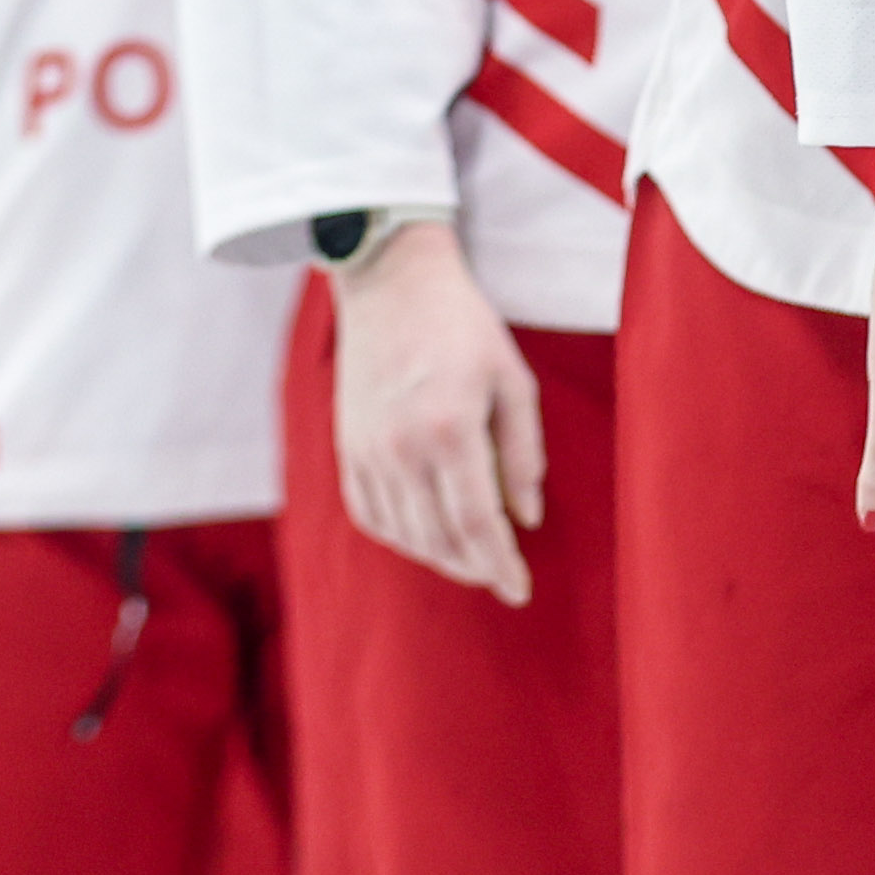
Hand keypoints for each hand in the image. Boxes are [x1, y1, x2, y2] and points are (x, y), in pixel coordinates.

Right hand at [331, 221, 541, 605]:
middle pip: (439, 538)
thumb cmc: (462, 325)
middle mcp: (402, 446)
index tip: (520, 591)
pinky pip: (370, 515)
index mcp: (450, 426)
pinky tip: (426, 535)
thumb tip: (527, 517)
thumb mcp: (512, 378)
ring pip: (404, 534)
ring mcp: (368, 449)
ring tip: (471, 558)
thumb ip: (522, 452)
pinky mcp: (348, 447)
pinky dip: (400, 536)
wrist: (390, 283)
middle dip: (475, 567)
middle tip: (501, 575)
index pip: (476, 522)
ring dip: (441, 557)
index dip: (500, 565)